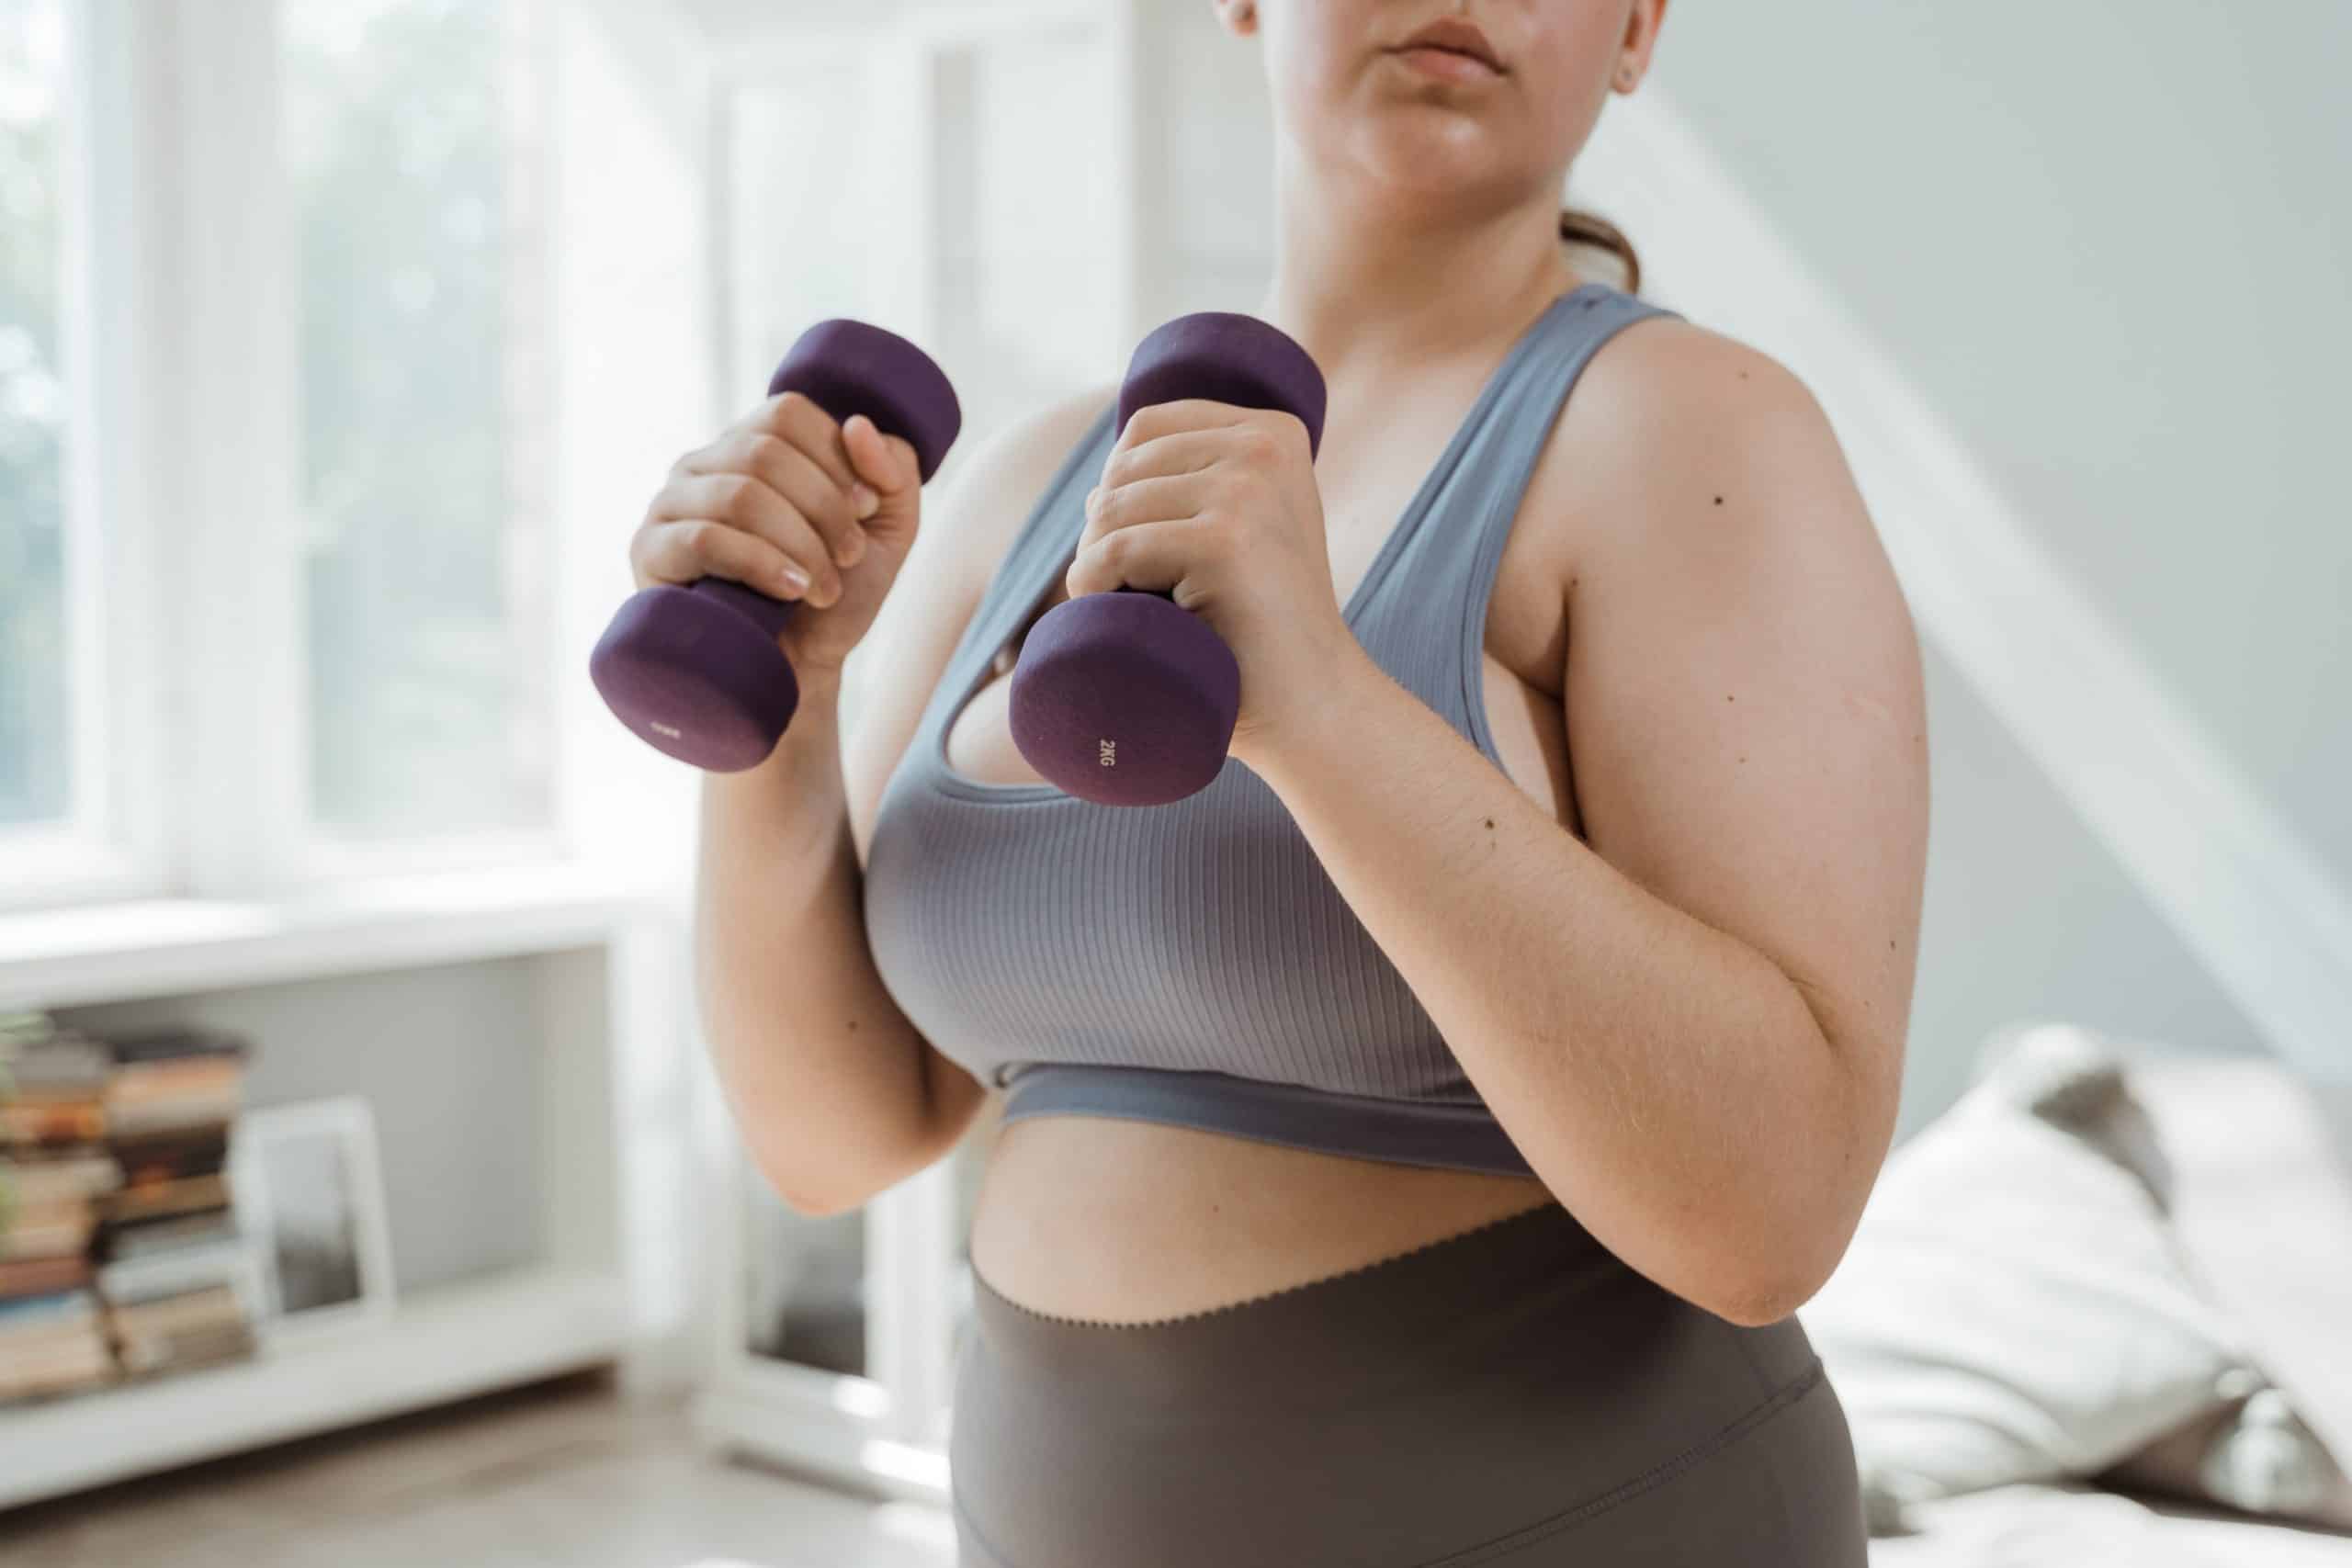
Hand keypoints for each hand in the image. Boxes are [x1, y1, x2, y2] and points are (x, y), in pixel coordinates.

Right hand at [628, 391, 924, 681]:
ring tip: (825, 588)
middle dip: (825, 508)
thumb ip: (894, 471)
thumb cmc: (835, 595)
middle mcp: (704, 465)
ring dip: (800, 543)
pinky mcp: (651, 552)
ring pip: (739, 494)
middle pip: (766, 451)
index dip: (836, 458)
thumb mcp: (888, 531)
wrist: (797, 672)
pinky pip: (703, 537)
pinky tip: (791, 591)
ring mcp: (670, 505)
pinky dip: (760, 563)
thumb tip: (857, 424)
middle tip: (851, 556)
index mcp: (753, 445)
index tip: (866, 508)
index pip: (788, 413)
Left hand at [1069, 397, 1364, 765]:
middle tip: (1127, 590)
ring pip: (1111, 508)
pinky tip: (1109, 613)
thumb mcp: (1249, 529)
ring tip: (1127, 606)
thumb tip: (1102, 476)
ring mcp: (1248, 492)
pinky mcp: (1225, 543)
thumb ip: (1203, 483)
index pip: (1146, 427)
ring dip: (1094, 562)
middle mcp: (1265, 447)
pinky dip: (1093, 586)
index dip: (1118, 487)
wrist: (1313, 705)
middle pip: (1123, 466)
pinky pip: (1115, 551)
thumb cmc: (1262, 629)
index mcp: (1274, 431)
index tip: (1140, 548)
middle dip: (1102, 530)